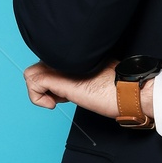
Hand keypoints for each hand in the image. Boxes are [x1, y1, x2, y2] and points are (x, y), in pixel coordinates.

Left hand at [24, 63, 155, 122]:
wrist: (130, 92)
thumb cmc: (118, 91)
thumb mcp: (94, 79)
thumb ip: (79, 76)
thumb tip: (71, 85)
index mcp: (75, 57)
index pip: (49, 62)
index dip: (51, 81)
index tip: (64, 93)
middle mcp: (66, 57)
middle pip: (37, 67)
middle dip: (44, 87)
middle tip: (60, 98)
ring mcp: (62, 67)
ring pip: (31, 74)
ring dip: (40, 92)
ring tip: (57, 101)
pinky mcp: (60, 78)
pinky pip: (32, 82)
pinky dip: (37, 98)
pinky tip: (53, 104)